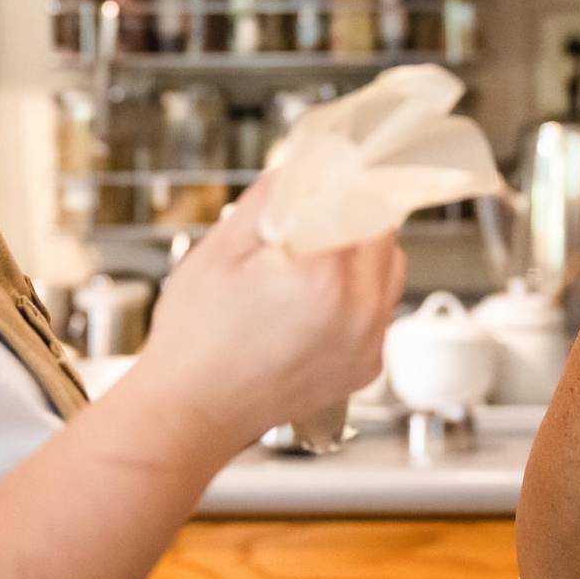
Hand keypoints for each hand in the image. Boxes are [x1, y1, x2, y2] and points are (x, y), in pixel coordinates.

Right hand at [138, 177, 406, 451]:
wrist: (189, 413)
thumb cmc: (194, 339)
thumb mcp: (222, 248)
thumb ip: (272, 197)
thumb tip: (305, 166)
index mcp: (326, 278)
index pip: (366, 204)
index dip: (347, 185)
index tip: (330, 178)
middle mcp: (360, 315)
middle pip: (385, 237)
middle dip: (354, 218)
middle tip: (313, 217)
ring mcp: (367, 346)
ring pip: (390, 275)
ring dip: (361, 257)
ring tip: (310, 261)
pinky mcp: (365, 369)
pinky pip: (378, 312)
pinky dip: (357, 297)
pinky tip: (311, 302)